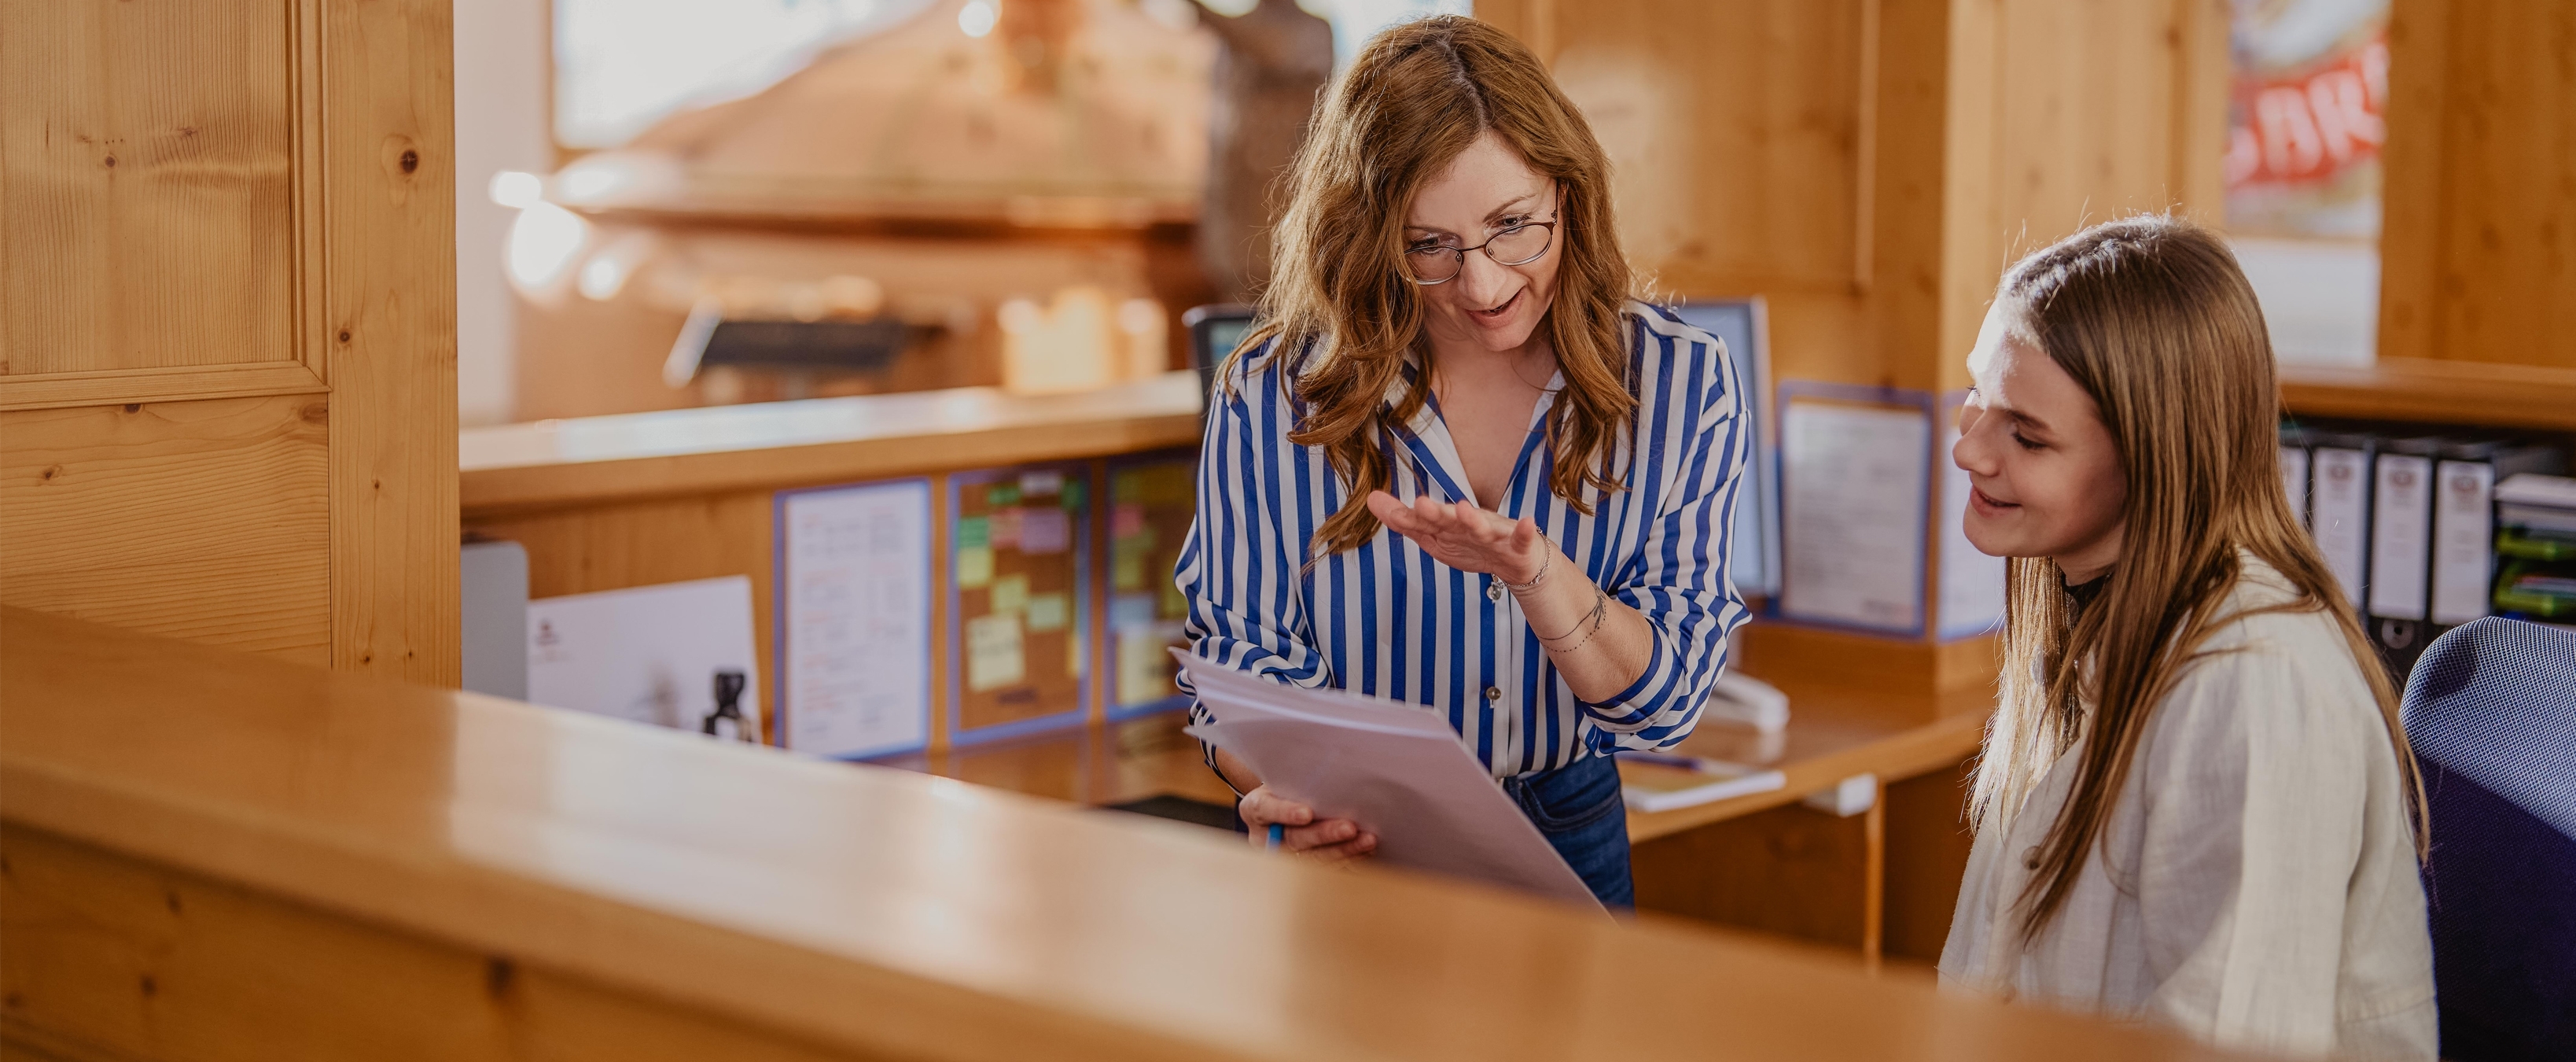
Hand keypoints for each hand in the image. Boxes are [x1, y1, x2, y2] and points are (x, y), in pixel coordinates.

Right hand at [1237, 786, 1376, 863]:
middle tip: (1349, 828)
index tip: (1307, 813)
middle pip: (1295, 839)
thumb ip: (1298, 779)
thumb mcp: (1285, 776)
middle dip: (1324, 834)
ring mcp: (1284, 856)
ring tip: (1367, 840)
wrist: (1285, 803)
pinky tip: (1366, 850)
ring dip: (1343, 850)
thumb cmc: (1288, 784)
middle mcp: (1266, 838)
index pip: (1266, 810)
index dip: (1286, 813)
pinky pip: (1328, 868)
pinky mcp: (1303, 868)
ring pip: (1314, 858)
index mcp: (1254, 810)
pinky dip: (1349, 859)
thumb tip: (1333, 774)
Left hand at [1364, 491, 1547, 583]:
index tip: (1385, 508)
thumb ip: (1405, 521)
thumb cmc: (1473, 545)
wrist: (1518, 561)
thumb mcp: (1435, 537)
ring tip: (1463, 509)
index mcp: (1450, 525)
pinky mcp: (1519, 545)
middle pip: (1451, 519)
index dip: (1407, 517)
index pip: (1425, 521)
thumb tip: (1370, 499)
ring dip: (1473, 519)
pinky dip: (1525, 530)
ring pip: (1484, 527)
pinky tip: (1526, 521)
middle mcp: (1470, 524)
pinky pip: (1522, 537)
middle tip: (1421, 504)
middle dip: (1437, 513)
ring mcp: (1495, 534)